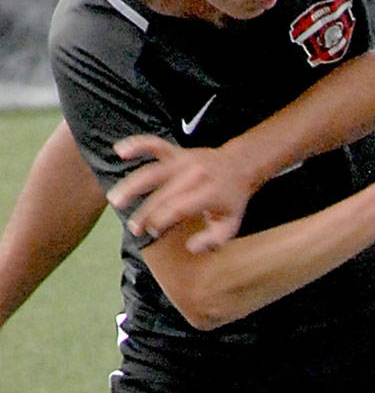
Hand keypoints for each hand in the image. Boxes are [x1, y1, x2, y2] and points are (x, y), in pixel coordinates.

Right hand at [108, 136, 253, 251]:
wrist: (240, 165)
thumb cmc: (231, 200)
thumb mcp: (230, 225)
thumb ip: (212, 240)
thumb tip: (191, 248)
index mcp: (208, 194)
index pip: (177, 208)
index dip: (162, 221)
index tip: (154, 232)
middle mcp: (195, 175)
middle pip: (162, 194)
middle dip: (145, 212)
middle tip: (133, 228)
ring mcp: (185, 161)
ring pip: (153, 171)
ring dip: (132, 185)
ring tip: (114, 199)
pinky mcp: (177, 151)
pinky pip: (155, 144)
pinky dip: (138, 144)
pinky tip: (120, 151)